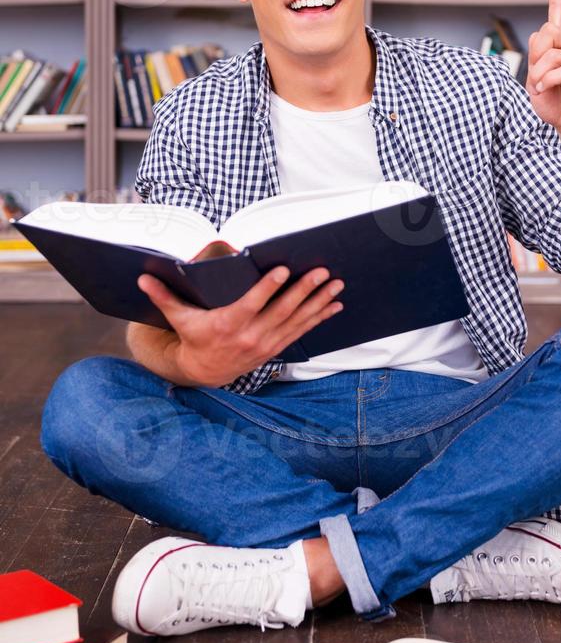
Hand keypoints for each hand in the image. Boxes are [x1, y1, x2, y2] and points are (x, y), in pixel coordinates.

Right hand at [136, 266, 343, 387]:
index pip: (253, 304)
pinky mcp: (276, 347)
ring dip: (319, 302)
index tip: (283, 270)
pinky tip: (335, 305)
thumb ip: (164, 297)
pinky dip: (319, 318)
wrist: (204, 372)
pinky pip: (302, 331)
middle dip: (305, 290)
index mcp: (229, 324)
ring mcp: (267, 343)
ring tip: (336, 284)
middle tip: (322, 272)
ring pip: (298, 320)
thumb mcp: (178, 319)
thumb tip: (143, 277)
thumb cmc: (193, 338)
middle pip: (283, 311)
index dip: (268, 288)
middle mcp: (252, 336)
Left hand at [526, 0, 560, 147]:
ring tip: (540, 87)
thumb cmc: (554, 103)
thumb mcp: (535, 78)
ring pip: (551, 51)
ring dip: (538, 72)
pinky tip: (544, 90)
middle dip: (534, 53)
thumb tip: (541, 35)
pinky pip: (560, 69)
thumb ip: (535, 56)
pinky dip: (545, 81)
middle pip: (546, 31)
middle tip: (535, 76)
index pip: (559, 11)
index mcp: (559, 45)